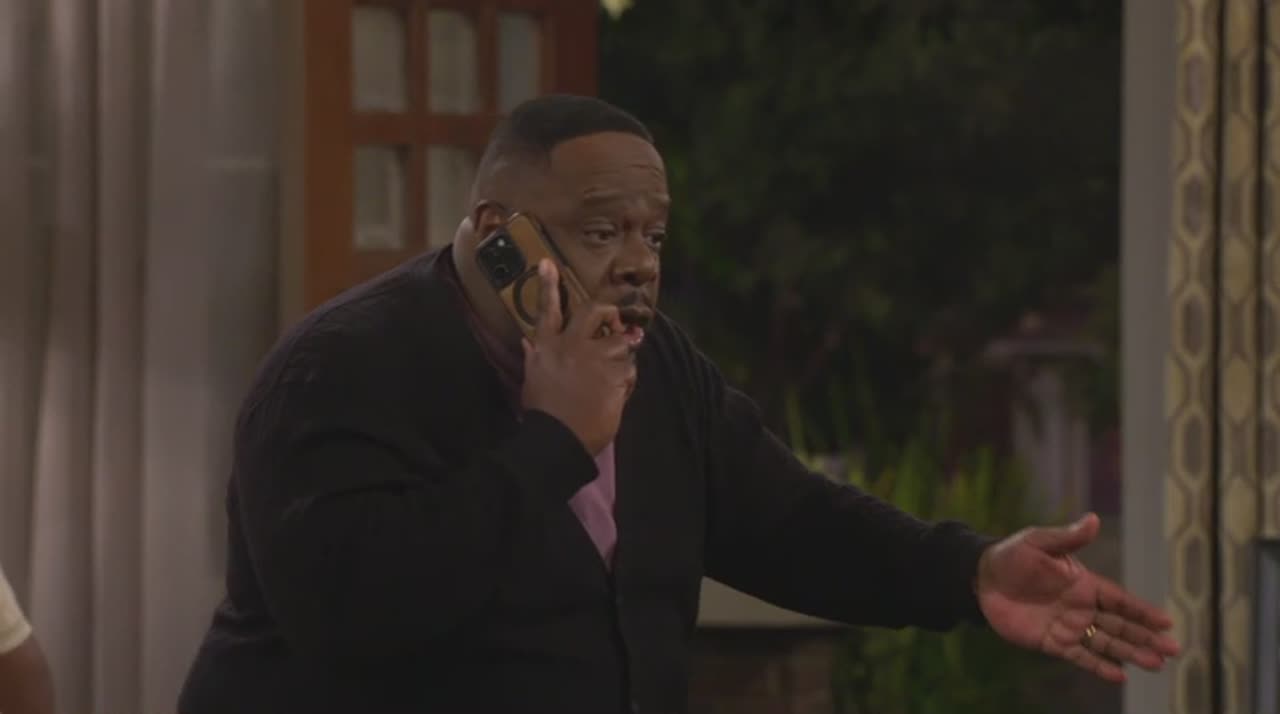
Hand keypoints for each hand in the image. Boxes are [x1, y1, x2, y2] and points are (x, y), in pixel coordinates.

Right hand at [520, 259, 641, 454]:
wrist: (557, 439)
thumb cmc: (543, 414)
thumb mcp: (532, 380)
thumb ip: (534, 357)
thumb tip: (527, 341)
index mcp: (546, 348)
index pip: (547, 309)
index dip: (549, 285)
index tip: (548, 263)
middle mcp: (570, 346)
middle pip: (594, 311)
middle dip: (608, 312)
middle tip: (614, 322)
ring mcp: (595, 358)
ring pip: (622, 339)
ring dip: (625, 352)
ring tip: (619, 369)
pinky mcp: (615, 375)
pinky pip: (631, 368)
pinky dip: (628, 379)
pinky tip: (619, 393)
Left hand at [975, 513, 1180, 682]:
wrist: (981, 578)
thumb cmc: (1012, 555)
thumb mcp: (1039, 542)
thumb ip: (1067, 536)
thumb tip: (1094, 519)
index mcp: (1084, 583)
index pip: (1120, 600)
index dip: (1142, 611)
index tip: (1167, 622)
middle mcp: (1082, 607)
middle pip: (1120, 625)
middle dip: (1147, 637)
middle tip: (1173, 650)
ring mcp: (1068, 626)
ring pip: (1106, 643)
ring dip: (1130, 653)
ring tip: (1156, 664)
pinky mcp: (1051, 643)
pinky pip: (1079, 657)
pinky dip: (1099, 666)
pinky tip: (1119, 676)